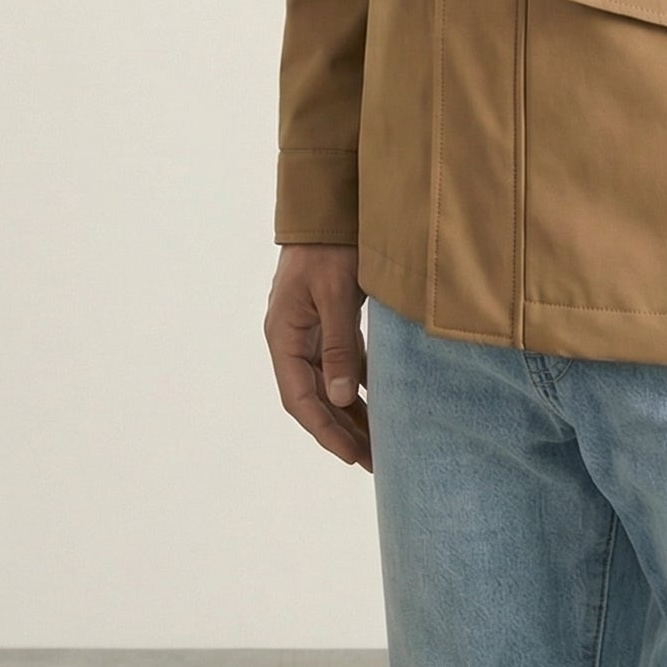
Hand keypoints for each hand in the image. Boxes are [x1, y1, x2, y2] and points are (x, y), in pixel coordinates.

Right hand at [265, 243, 370, 469]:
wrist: (330, 204)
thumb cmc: (329, 246)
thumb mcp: (336, 294)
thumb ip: (339, 345)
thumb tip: (342, 398)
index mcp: (283, 335)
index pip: (300, 397)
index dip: (325, 430)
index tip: (351, 456)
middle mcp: (292, 339)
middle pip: (315, 397)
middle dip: (341, 431)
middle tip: (373, 462)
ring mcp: (310, 331)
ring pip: (330, 384)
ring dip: (352, 413)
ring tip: (381, 444)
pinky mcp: (329, 321)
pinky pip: (343, 364)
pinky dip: (361, 386)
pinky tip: (383, 404)